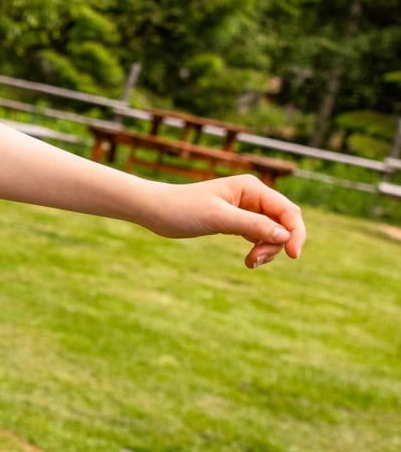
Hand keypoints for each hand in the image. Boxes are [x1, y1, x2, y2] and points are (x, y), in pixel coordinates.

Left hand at [144, 174, 307, 268]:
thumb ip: (252, 225)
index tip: (293, 256)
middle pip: (283, 223)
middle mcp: (253, 196)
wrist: (154, 210)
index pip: (287, 211)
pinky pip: (259, 237)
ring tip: (250, 262)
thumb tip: (284, 235)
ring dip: (267, 250)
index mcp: (252, 188)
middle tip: (254, 260)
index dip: (296, 233)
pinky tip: (249, 261)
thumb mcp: (218, 218)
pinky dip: (258, 250)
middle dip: (276, 244)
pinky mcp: (237, 221)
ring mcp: (246, 209)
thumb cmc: (182, 209)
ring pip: (273, 233)